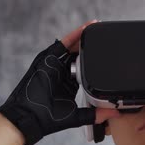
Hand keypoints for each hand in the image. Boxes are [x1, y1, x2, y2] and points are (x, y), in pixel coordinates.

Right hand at [0, 20, 120, 144]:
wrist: (28, 119)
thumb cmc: (47, 119)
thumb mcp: (78, 116)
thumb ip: (97, 114)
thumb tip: (116, 113)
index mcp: (69, 83)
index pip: (84, 66)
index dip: (94, 59)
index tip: (108, 53)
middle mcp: (61, 71)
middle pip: (78, 53)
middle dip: (90, 45)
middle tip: (104, 34)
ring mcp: (54, 64)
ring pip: (71, 46)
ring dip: (83, 37)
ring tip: (96, 26)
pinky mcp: (48, 59)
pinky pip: (62, 44)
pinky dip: (74, 36)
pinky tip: (85, 28)